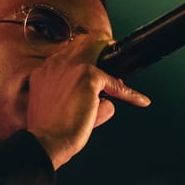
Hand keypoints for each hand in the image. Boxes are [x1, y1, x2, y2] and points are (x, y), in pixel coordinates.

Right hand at [26, 36, 149, 168]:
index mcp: (44, 72)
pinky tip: (140, 101)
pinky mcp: (89, 77)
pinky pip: (116, 84)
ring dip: (110, 76)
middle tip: (112, 68)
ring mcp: (72, 68)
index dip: (83, 61)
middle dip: (100, 51)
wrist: (45, 141)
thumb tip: (104, 101)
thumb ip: (69, 96)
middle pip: (84, 43)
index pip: (68, 55)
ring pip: (101, 62)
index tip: (93, 69)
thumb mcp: (51, 107)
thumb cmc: (48, 131)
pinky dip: (129, 95)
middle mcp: (56, 64)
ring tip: (120, 88)